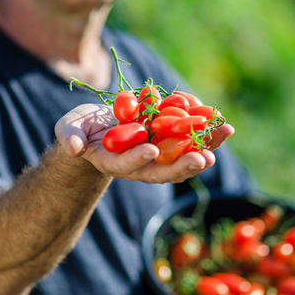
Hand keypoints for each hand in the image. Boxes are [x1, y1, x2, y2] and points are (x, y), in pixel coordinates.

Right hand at [54, 104, 234, 183]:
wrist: (96, 130)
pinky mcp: (168, 144)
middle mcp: (140, 164)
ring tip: (225, 133)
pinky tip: (223, 124)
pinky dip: (207, 135)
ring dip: (206, 148)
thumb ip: (70, 138)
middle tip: (204, 159)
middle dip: (184, 165)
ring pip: (183, 158)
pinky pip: (190, 142)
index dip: (138, 158)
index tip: (151, 150)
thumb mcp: (69, 129)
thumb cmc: (80, 131)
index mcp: (114, 163)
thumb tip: (74, 148)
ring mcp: (157, 156)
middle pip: (163, 170)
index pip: (127, 165)